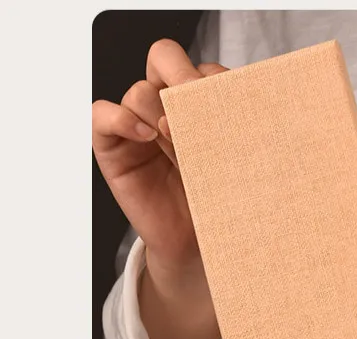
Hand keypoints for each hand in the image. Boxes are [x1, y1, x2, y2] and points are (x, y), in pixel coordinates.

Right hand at [92, 38, 227, 285]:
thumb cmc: (220, 205)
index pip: (202, 68)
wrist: (197, 246)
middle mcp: (167, 108)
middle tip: (200, 111)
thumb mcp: (232, 166)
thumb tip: (240, 108)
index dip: (213, 82)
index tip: (230, 112)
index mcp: (199, 105)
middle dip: (182, 78)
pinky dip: (122, 119)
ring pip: (140, 91)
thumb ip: (230, 133)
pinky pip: (103, 114)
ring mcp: (138, 125)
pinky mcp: (114, 146)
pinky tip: (147, 137)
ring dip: (161, 115)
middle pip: (164, 59)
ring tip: (181, 150)